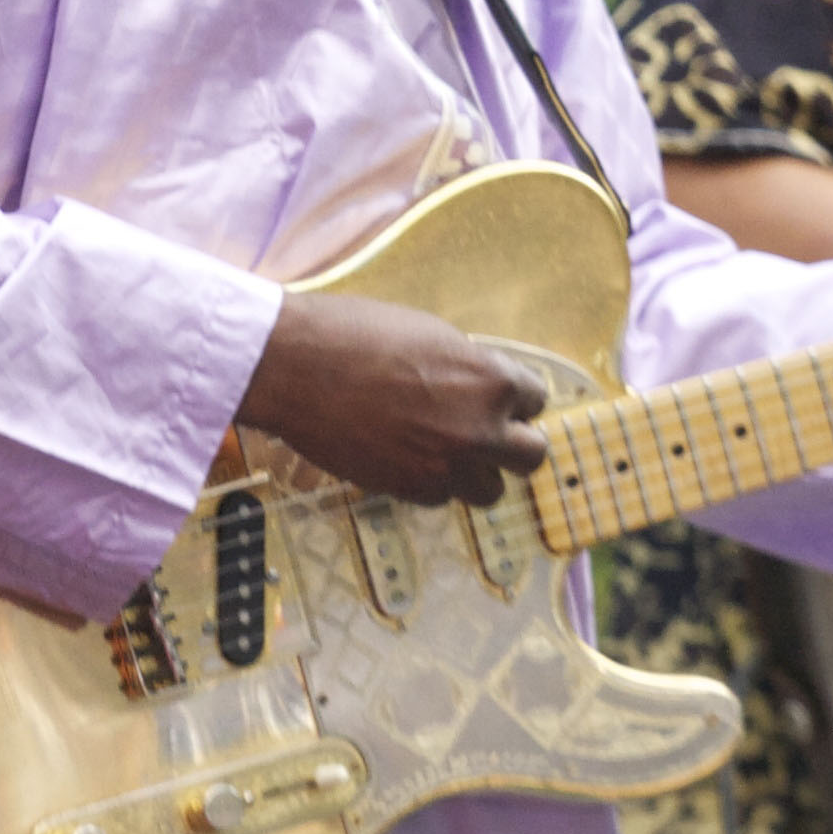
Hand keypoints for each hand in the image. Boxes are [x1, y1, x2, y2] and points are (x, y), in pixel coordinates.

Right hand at [242, 289, 550, 505]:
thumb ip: (468, 368)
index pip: (535, 400)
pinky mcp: (409, 490)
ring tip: (446, 450)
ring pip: (490, 490)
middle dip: (512, 444)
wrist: (297, 367)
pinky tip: (407, 456)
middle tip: (486, 432)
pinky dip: (432, 482)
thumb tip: (479, 385)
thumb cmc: (357, 335)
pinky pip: (441, 498)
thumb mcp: (431, 335)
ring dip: (475, 472)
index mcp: (492, 380)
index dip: (515, 398)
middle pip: (531, 457)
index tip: (496, 398)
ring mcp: (446, 467)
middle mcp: (480, 430)